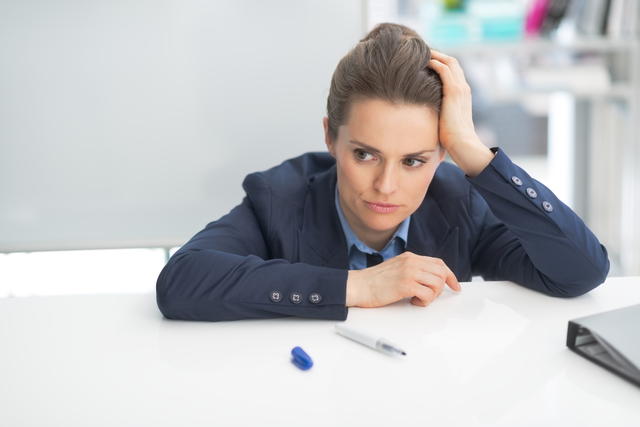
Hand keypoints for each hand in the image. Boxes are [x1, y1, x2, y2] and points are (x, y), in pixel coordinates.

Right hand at [345, 252, 460, 307]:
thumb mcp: (396, 268)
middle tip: (429, 296)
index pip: (439, 262)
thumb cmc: (373, 282)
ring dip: (432, 296)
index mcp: (410, 257)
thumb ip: (412, 269)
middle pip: (441, 273)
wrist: (358, 286)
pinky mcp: (405, 285)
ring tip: (419, 299)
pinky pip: (428, 295)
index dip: (450, 275)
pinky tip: (413, 302)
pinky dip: (424, 302)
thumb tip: (429, 280)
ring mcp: (409, 272)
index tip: (455, 286)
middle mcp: (411, 262)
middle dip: (440, 288)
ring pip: (437, 283)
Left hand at [428, 50, 493, 177]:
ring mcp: (460, 88)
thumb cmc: (452, 138)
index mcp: (462, 93)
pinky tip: (423, 62)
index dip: (441, 62)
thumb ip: (439, 112)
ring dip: (435, 55)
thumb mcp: (445, 120)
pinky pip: (444, 70)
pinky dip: (434, 62)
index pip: (453, 70)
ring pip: (449, 61)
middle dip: (437, 54)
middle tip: (421, 51)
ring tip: (420, 52)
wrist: (463, 144)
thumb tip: (424, 114)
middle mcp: (463, 87)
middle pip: (452, 61)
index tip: (426, 60)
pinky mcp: (454, 92)